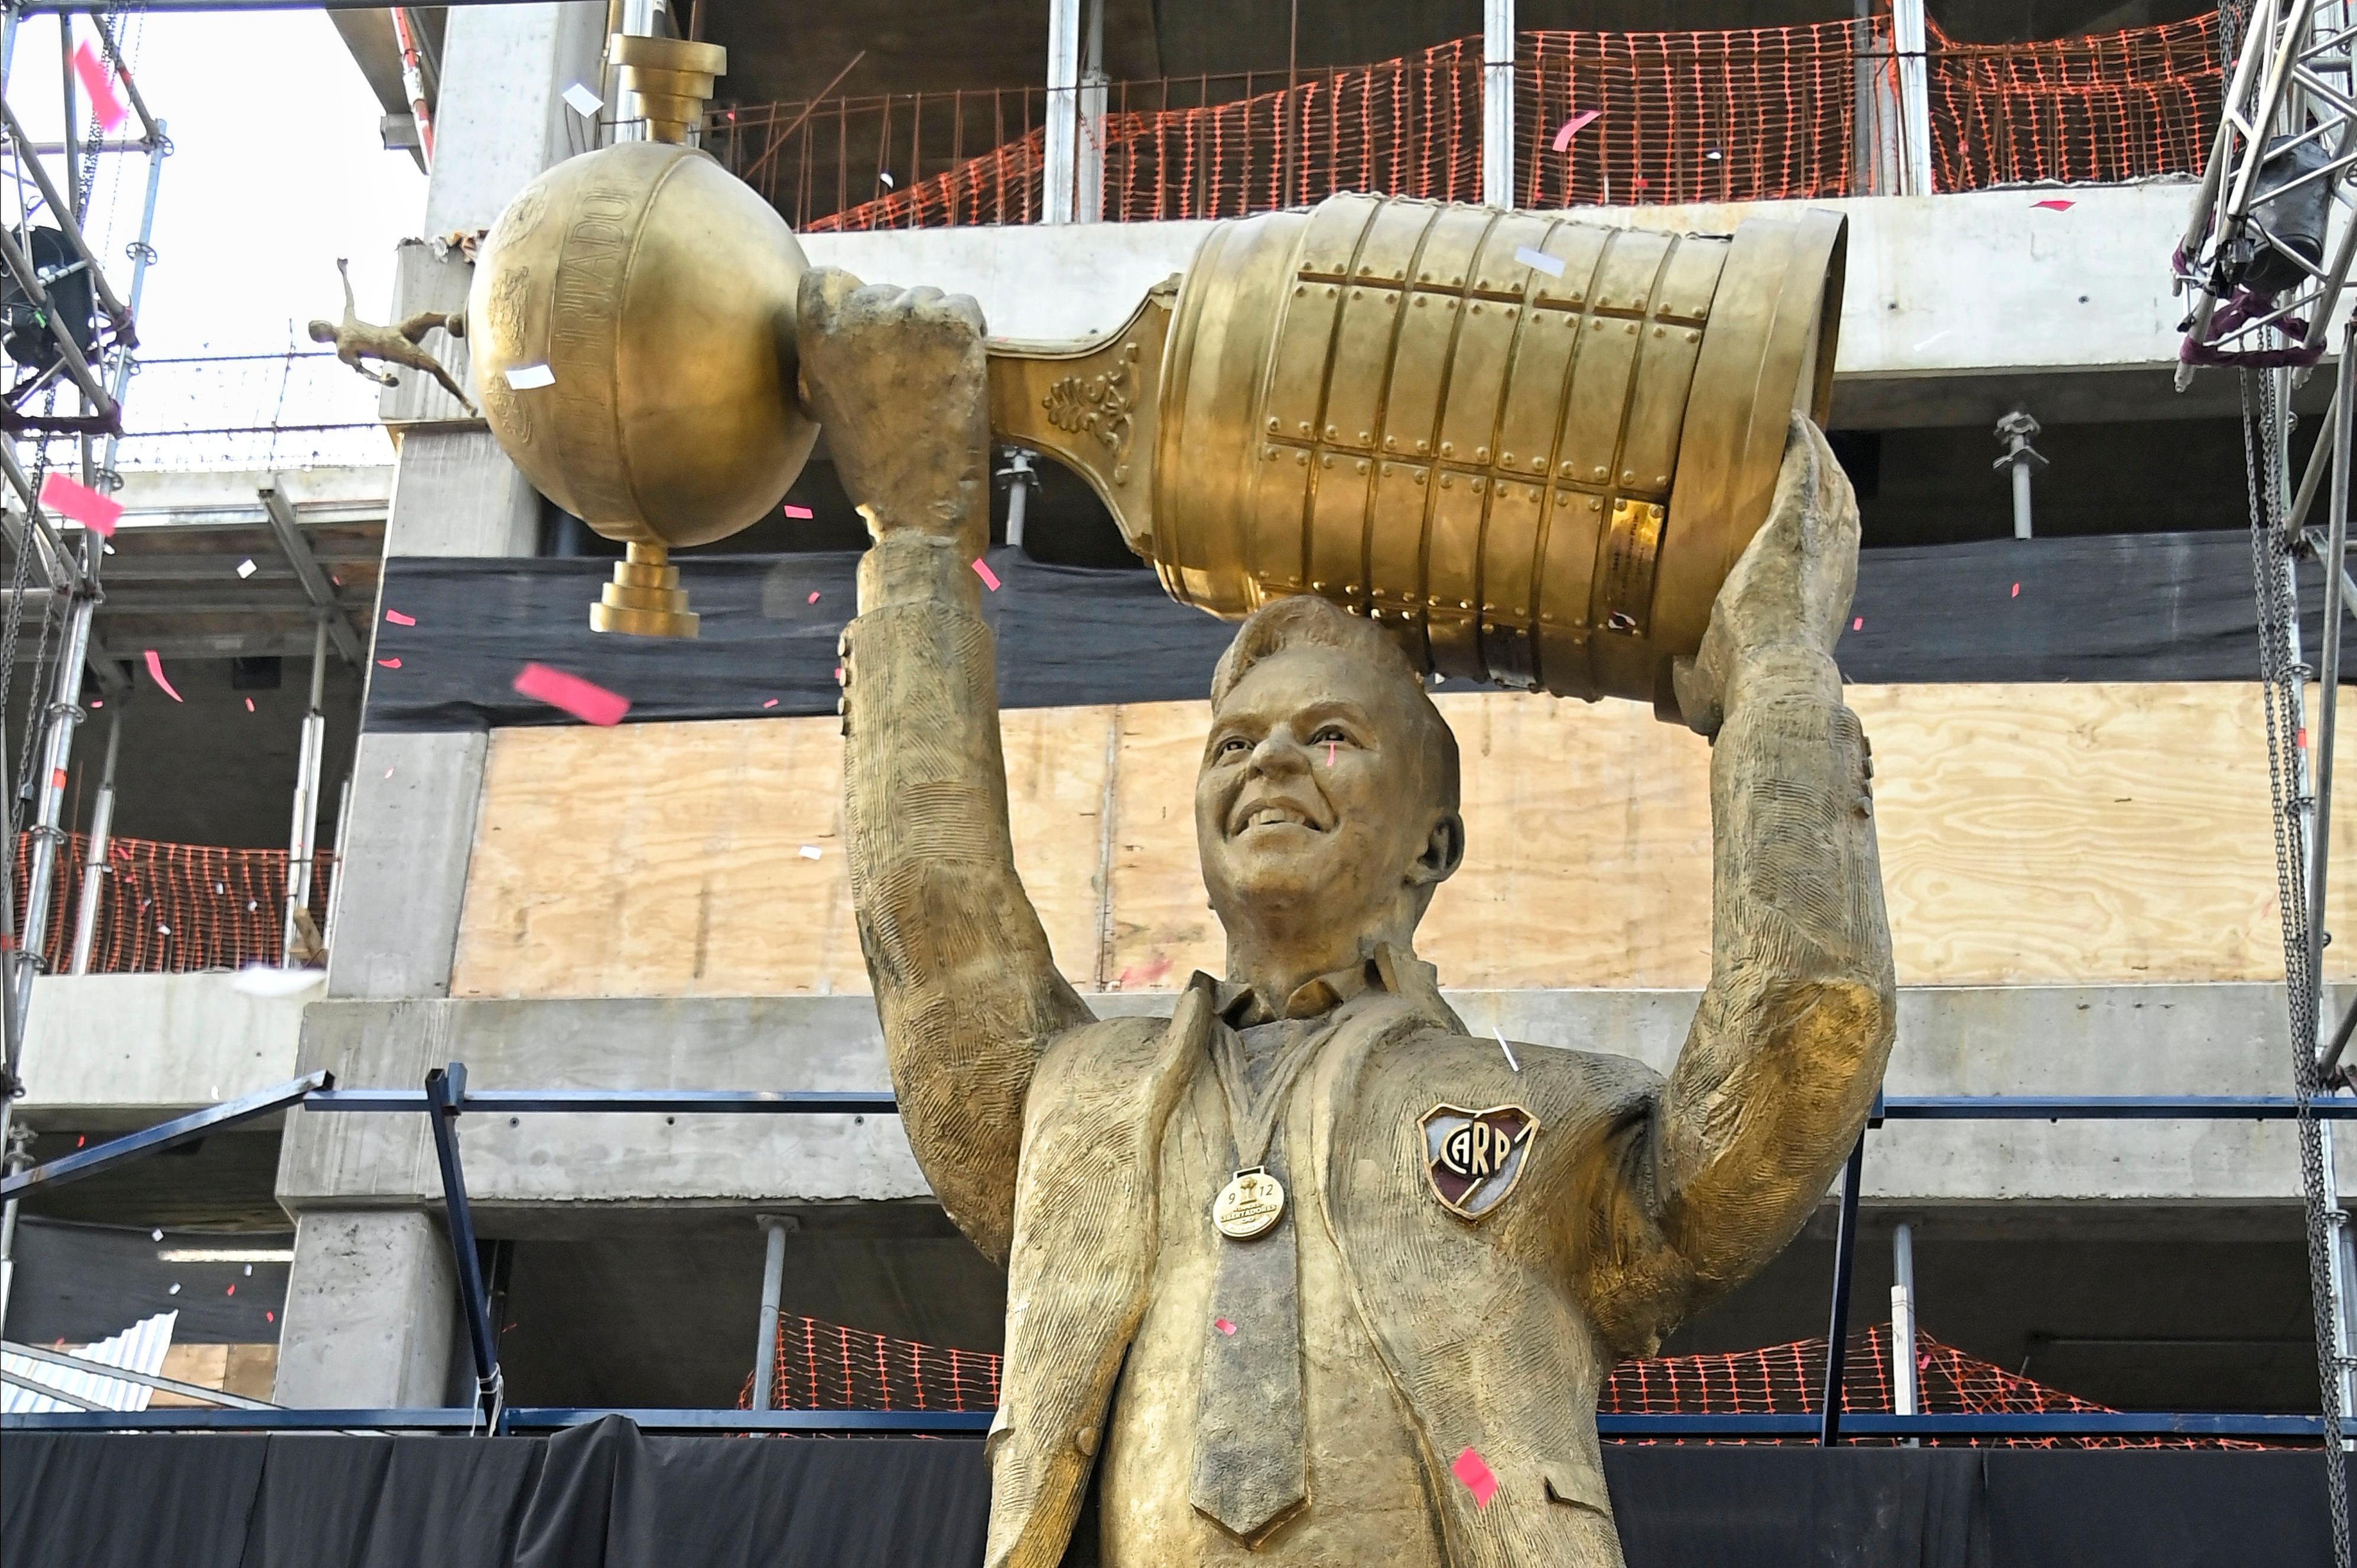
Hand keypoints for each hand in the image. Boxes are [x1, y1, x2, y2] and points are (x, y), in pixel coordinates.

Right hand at [796, 268, 990, 555]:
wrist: (920, 507)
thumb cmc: (874, 469)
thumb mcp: (828, 405)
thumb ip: (830, 358)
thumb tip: (847, 331)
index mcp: (817, 334)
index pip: (828, 280)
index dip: (852, 304)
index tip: (870, 337)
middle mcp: (858, 312)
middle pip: (885, 293)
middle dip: (900, 327)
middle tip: (913, 377)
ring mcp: (907, 314)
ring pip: (927, 298)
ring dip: (936, 332)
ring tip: (937, 383)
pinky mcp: (953, 323)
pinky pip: (966, 307)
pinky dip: (971, 333)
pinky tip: (964, 370)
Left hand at [1673, 415, 1858, 735]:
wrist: (1773, 682)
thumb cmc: (1748, 691)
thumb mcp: (1716, 681)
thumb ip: (1696, 673)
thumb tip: (1672, 675)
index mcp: (1822, 601)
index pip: (1830, 553)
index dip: (1824, 529)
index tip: (1809, 510)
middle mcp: (1834, 567)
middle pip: (1839, 507)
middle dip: (1829, 477)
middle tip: (1809, 452)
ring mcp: (1821, 544)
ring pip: (1829, 484)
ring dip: (1818, 454)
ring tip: (1801, 430)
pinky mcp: (1796, 525)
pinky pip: (1804, 471)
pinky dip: (1800, 445)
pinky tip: (1791, 420)